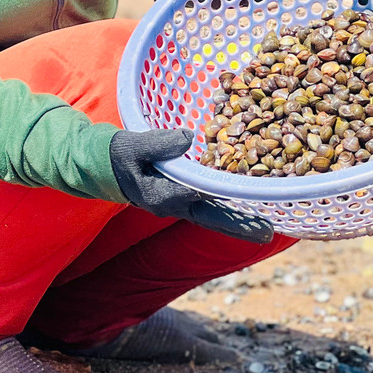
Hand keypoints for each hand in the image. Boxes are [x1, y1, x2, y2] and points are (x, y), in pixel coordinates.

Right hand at [109, 129, 273, 243]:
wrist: (104, 167)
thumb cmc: (116, 156)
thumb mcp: (131, 147)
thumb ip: (157, 143)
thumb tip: (189, 138)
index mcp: (160, 195)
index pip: (194, 197)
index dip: (218, 194)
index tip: (241, 194)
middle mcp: (172, 204)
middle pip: (211, 217)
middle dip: (239, 225)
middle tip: (268, 233)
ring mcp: (178, 202)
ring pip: (213, 213)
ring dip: (238, 219)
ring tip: (267, 227)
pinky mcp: (181, 196)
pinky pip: (210, 204)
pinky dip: (229, 206)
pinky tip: (248, 206)